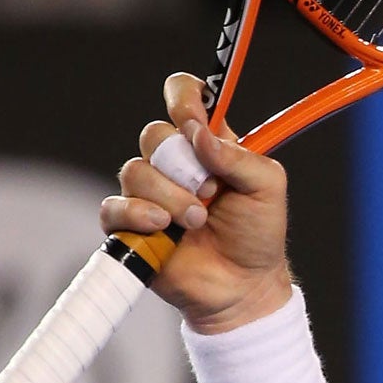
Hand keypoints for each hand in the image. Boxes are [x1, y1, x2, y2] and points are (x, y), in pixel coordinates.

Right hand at [99, 73, 293, 333]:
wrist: (243, 284)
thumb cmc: (257, 234)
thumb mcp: (267, 188)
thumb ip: (239, 156)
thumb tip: (198, 133)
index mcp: (207, 145)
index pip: (183, 97)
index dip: (183, 98)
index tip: (193, 120)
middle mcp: (174, 163)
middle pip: (154, 134)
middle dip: (182, 165)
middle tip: (210, 192)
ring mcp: (149, 193)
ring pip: (135, 171)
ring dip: (170, 197)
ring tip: (197, 220)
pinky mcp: (129, 224)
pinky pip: (114, 206)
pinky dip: (139, 214)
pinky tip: (163, 227)